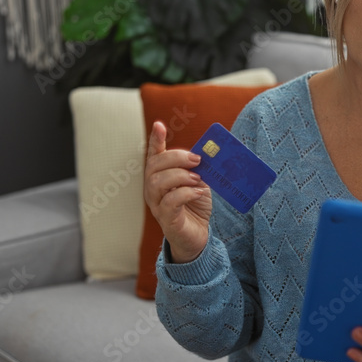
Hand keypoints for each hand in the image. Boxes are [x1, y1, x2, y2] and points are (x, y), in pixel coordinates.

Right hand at [142, 121, 211, 262]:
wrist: (198, 236)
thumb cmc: (195, 207)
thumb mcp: (199, 182)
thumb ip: (198, 169)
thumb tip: (207, 154)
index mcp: (161, 177)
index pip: (153, 155)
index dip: (155, 140)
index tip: (159, 125)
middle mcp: (153, 190)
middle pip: (153, 166)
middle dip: (175, 158)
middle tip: (197, 160)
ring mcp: (157, 205)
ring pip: (156, 183)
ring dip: (180, 175)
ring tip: (198, 178)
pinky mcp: (167, 219)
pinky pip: (169, 202)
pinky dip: (185, 193)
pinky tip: (198, 192)